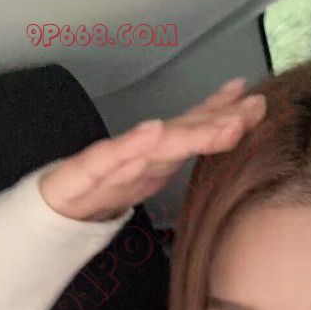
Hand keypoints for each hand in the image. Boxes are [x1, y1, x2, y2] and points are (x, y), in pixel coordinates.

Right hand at [38, 78, 266, 221]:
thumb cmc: (104, 188)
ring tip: (223, 124)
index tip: (254, 101)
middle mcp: (142, 151)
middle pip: (185, 132)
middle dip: (220, 119)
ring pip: (159, 144)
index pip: (195, 130)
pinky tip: (153, 132)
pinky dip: (134, 143)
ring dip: (191, 132)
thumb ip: (179, 156)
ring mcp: (117, 160)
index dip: (224, 114)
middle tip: (252, 108)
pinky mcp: (88, 171)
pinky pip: (113, 157)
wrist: (55, 208)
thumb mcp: (150, 175)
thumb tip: (222, 139)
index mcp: (159, 155)